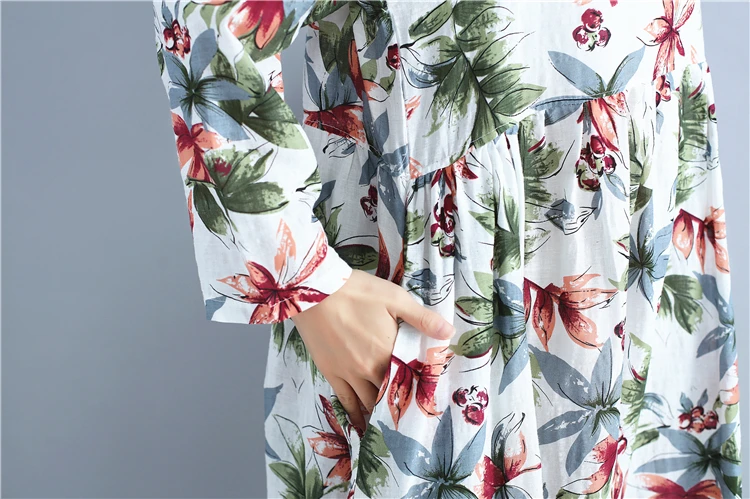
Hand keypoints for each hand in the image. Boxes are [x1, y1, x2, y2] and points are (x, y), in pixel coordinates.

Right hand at [291, 269, 454, 431]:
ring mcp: (348, 373)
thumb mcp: (396, 299)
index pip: (410, 379)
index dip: (419, 390)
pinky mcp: (330, 372)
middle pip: (389, 394)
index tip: (428, 400)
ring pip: (368, 401)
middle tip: (411, 415)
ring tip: (390, 425)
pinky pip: (345, 400)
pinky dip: (355, 414)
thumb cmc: (358, 292)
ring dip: (379, 413)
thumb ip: (423, 319)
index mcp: (388, 352)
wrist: (315, 291)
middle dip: (401, 404)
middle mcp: (369, 369)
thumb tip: (449, 333)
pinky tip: (361, 423)